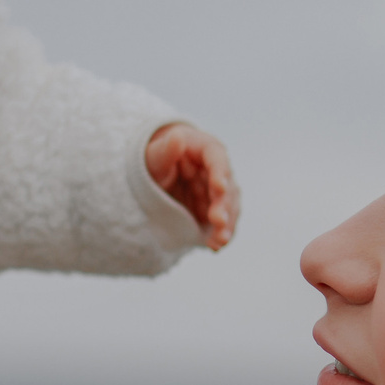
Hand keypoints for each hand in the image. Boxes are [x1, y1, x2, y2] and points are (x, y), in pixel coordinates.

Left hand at [144, 122, 240, 249]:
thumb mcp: (154, 155)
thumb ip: (166, 150)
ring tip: (218, 242)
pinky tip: (214, 247)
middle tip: (217, 222)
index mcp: (206, 150)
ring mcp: (218, 192)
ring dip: (226, 225)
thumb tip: (176, 136)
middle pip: (227, 187)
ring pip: (229, 208)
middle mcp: (218, 170)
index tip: (218, 187)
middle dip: (224, 206)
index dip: (220, 173)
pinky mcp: (214, 210)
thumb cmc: (155, 159)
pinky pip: (222, 224)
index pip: (217, 159)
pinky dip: (219, 235)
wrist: (156, 175)